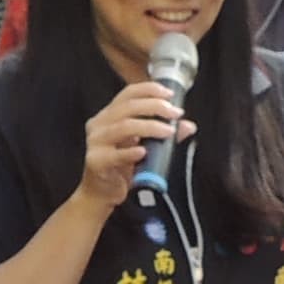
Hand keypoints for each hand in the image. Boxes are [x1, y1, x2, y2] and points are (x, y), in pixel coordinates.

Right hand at [79, 79, 187, 208]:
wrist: (101, 193)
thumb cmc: (121, 167)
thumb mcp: (144, 146)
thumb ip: (163, 133)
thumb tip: (187, 126)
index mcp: (109, 115)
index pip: (128, 93)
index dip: (150, 90)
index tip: (170, 95)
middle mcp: (100, 124)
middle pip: (128, 106)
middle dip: (155, 107)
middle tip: (175, 114)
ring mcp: (96, 142)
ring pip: (124, 127)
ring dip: (150, 127)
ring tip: (168, 132)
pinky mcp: (96, 161)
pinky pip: (115, 155)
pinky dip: (131, 152)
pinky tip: (144, 152)